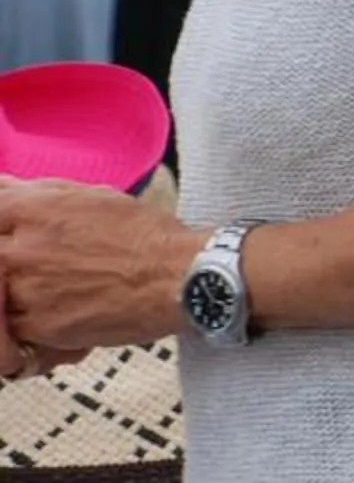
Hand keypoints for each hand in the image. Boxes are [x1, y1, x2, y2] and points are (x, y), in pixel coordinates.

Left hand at [0, 179, 199, 354]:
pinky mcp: (36, 327)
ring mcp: (23, 290)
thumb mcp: (94, 197)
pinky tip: (66, 312)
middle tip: (48, 267)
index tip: (15, 236)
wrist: (178, 279)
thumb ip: (41, 193)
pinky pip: (15, 327)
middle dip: (15, 260)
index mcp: (31, 209)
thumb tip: (6, 186)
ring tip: (59, 290)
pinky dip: (35, 323)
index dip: (5, 226)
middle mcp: (19, 248)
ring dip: (19, 293)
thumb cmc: (143, 235)